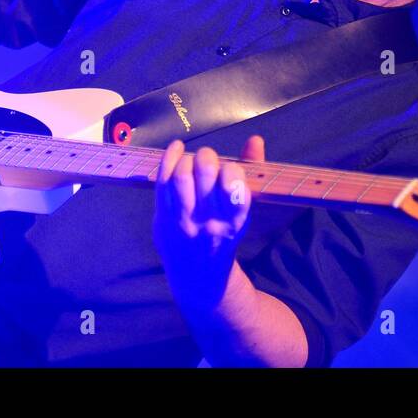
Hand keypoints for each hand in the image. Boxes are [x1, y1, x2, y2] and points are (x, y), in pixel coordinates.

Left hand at [153, 135, 264, 314]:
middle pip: (204, 173)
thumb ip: (249, 172)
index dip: (230, 172)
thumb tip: (255, 139)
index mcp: (235, 221)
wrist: (199, 278)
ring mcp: (183, 222)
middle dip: (206, 157)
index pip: (234, 186)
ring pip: (181, 176)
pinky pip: (162, 183)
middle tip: (207, 158)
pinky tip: (176, 149)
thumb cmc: (224, 233)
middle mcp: (209, 222)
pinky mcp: (163, 220)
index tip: (226, 171)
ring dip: (187, 160)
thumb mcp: (242, 211)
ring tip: (190, 162)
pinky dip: (169, 158)